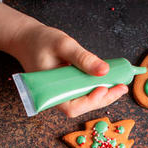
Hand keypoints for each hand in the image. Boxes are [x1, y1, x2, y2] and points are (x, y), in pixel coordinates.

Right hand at [8, 23, 126, 117]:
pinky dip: (96, 88)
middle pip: (81, 107)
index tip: (104, 89)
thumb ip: (83, 58)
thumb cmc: (40, 41)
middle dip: (103, 99)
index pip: (72, 107)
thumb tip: (104, 71)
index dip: (90, 102)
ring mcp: (61, 93)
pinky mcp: (66, 88)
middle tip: (122, 87)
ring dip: (103, 96)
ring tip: (119, 85)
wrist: (26, 39)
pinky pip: (82, 93)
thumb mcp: (63, 44)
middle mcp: (56, 97)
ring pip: (84, 102)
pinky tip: (109, 82)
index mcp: (50, 91)